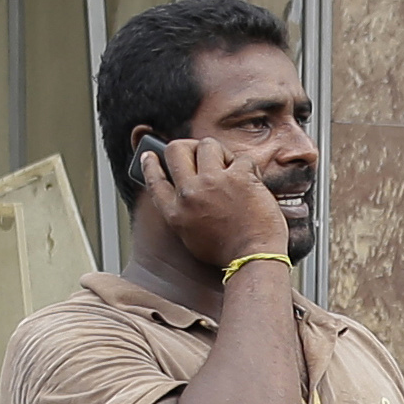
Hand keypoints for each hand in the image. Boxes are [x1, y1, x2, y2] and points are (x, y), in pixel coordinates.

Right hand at [145, 133, 288, 273]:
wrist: (253, 258)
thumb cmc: (228, 252)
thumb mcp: (191, 236)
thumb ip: (183, 211)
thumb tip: (183, 187)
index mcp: (175, 212)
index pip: (154, 179)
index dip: (150, 164)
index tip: (150, 155)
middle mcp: (189, 194)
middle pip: (176, 150)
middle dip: (188, 146)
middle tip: (200, 152)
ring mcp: (213, 183)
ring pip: (207, 145)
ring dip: (219, 152)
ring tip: (229, 166)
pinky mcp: (238, 177)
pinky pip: (240, 158)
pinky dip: (247, 167)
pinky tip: (252, 180)